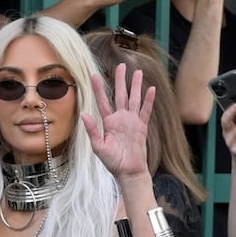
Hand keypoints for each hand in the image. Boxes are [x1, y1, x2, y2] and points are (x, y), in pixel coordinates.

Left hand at [82, 63, 154, 180]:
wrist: (128, 171)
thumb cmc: (112, 161)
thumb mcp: (98, 146)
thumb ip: (92, 130)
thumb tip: (83, 114)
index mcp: (108, 122)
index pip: (102, 101)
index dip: (99, 88)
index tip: (94, 75)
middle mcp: (120, 119)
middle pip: (120, 95)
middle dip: (120, 80)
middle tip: (121, 65)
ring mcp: (132, 121)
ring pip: (134, 99)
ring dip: (136, 86)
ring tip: (137, 72)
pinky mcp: (142, 127)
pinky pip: (146, 111)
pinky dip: (148, 100)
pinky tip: (151, 89)